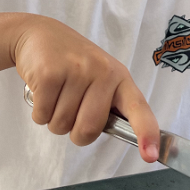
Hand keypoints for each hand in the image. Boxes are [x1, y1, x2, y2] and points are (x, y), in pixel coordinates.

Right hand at [12, 15, 159, 161]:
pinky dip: (39, 113)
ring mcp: (76, 71)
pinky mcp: (49, 74)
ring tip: (56, 94)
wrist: (39, 33)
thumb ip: (108, 103)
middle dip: (75, 132)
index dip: (146, 133)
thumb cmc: (72, 63)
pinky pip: (43, 116)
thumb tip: (122, 135)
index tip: (150, 156)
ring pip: (62, 126)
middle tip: (70, 109)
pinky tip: (42, 91)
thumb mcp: (98, 76)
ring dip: (54, 120)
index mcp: (119, 77)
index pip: (138, 108)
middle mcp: (102, 72)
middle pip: (89, 129)